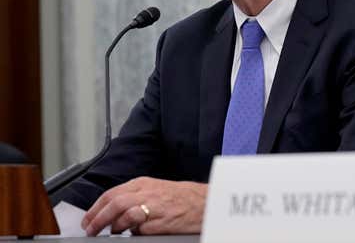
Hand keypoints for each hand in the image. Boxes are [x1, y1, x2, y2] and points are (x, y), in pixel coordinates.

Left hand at [81, 177, 207, 235]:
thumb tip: (115, 214)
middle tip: (90, 230)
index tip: (87, 220)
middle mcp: (146, 193)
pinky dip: (132, 232)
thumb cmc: (182, 197)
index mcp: (143, 184)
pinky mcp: (161, 222)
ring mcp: (154, 207)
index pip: (111, 194)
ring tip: (109, 232)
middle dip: (97, 218)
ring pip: (123, 214)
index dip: (95, 208)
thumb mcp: (156, 190)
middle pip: (114, 203)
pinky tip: (131, 233)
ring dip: (112, 226)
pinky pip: (139, 228)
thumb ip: (135, 197)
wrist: (204, 202)